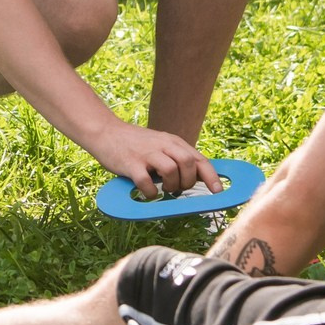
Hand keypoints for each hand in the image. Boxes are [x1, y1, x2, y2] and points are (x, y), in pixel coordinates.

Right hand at [88, 120, 219, 201]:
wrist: (106, 132)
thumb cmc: (136, 144)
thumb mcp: (160, 145)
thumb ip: (176, 158)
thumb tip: (196, 178)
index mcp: (173, 142)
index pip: (199, 158)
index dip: (211, 176)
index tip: (218, 191)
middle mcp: (162, 145)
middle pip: (188, 162)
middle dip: (188, 180)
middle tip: (179, 188)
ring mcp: (146, 154)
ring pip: (171, 170)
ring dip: (171, 185)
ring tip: (164, 188)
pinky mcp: (131, 164)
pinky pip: (146, 182)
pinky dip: (151, 192)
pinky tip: (148, 192)